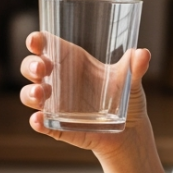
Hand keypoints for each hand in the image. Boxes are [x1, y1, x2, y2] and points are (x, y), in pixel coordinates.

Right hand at [19, 31, 153, 159]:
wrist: (130, 132)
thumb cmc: (126, 98)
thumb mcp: (131, 80)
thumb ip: (136, 67)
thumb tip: (143, 53)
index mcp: (71, 62)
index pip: (46, 46)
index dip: (36, 41)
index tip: (35, 40)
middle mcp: (58, 81)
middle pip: (31, 68)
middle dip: (30, 65)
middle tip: (41, 68)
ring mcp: (55, 104)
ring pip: (29, 95)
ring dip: (30, 93)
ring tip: (42, 93)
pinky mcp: (57, 126)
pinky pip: (41, 124)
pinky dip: (37, 122)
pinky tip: (39, 120)